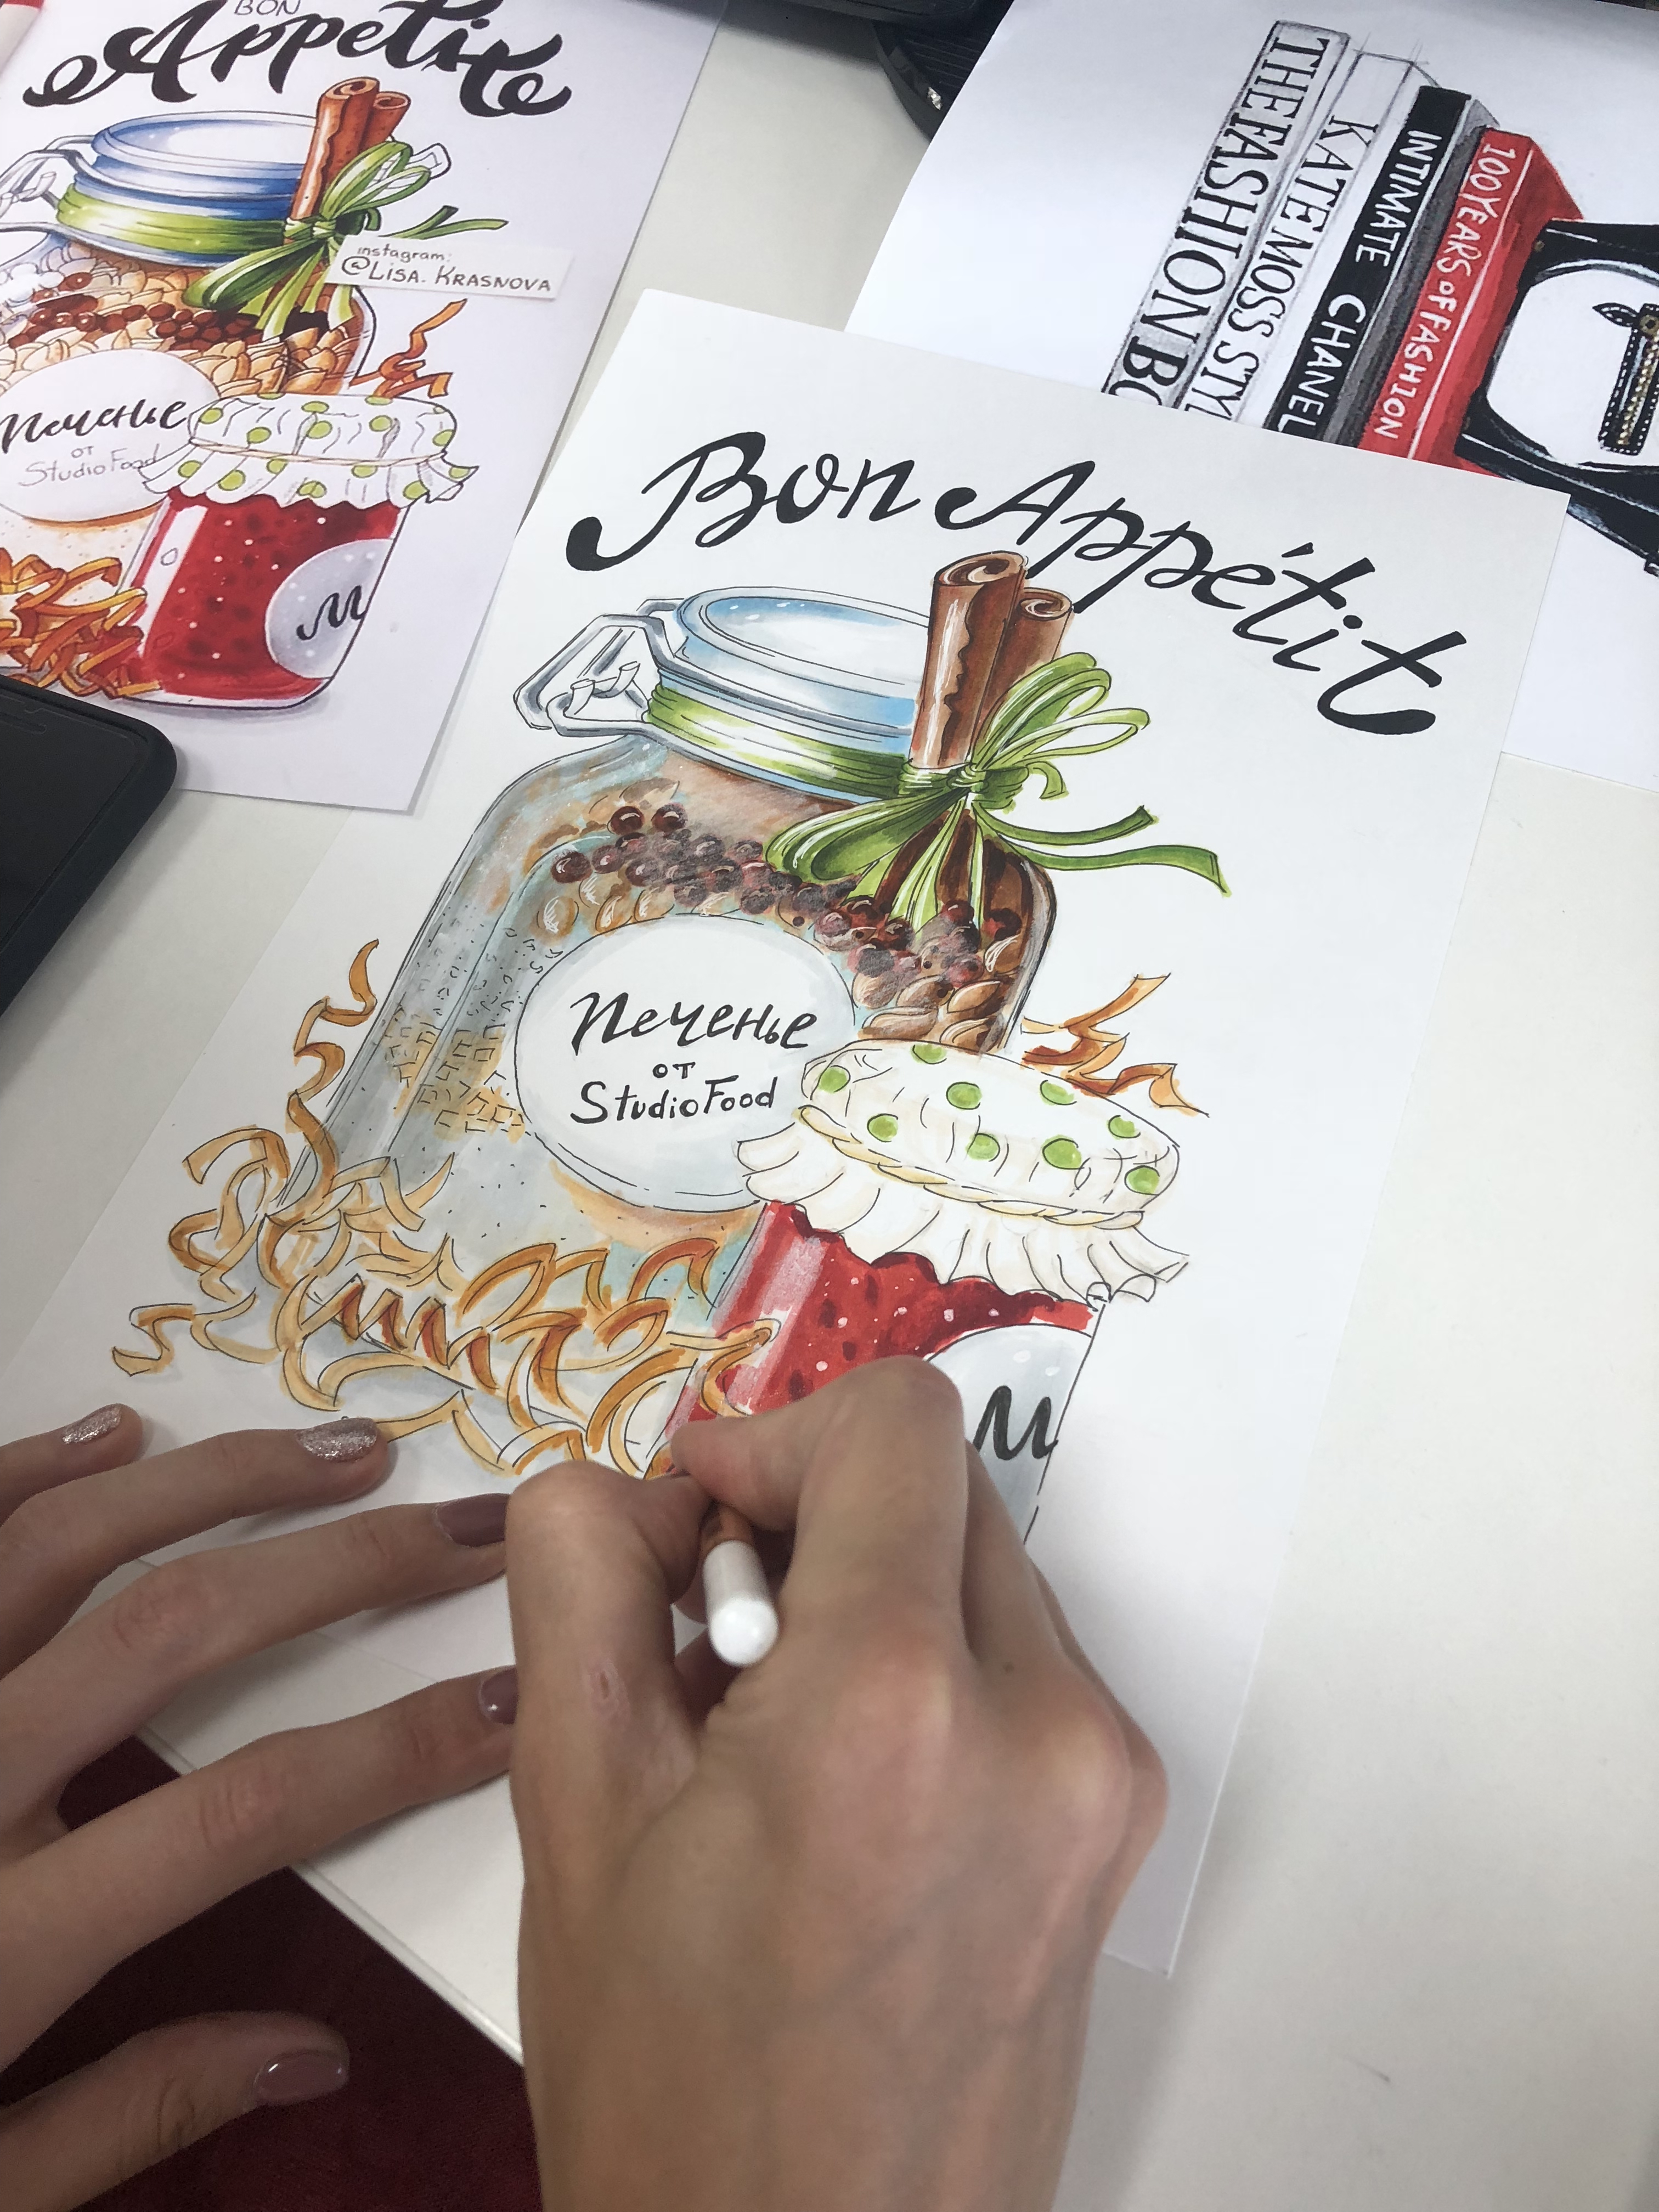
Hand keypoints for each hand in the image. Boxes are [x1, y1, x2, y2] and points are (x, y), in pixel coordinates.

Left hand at [0, 1405, 519, 2211]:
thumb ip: (138, 2111)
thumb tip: (323, 2049)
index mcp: (3, 1934)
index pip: (252, 1809)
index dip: (399, 1745)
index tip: (507, 1700)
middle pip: (184, 1631)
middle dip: (348, 1565)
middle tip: (464, 1525)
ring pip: (70, 1549)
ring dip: (218, 1480)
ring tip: (339, 1448)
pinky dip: (36, 1469)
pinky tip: (122, 1430)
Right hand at [508, 1358, 1164, 2211]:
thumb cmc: (677, 2087)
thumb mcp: (573, 1808)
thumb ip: (582, 1579)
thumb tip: (633, 1482)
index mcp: (898, 1703)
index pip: (895, 1424)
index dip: (774, 1436)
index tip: (700, 1520)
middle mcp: (1043, 1724)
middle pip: (939, 1491)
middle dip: (813, 1527)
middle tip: (709, 1644)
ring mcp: (1102, 1784)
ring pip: (980, 1575)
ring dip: (869, 1602)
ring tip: (767, 1741)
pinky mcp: (1116, 1834)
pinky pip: (1022, 1669)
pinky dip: (929, 1674)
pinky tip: (841, 1795)